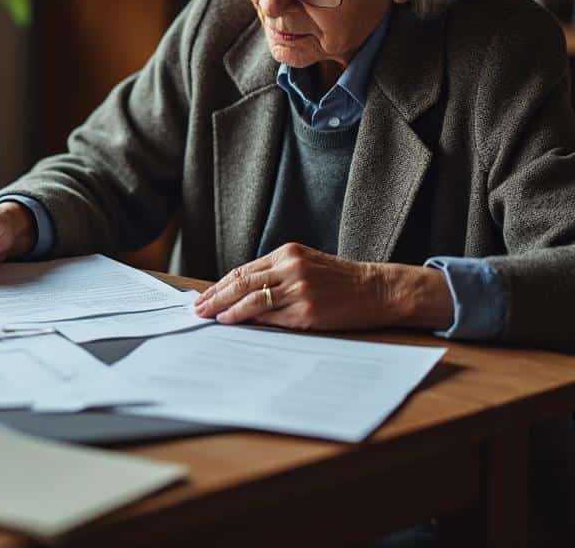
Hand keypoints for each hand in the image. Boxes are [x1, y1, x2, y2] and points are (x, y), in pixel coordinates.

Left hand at [193, 243, 453, 330]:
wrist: (377, 290)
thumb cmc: (341, 281)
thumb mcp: (307, 266)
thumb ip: (276, 275)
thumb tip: (241, 295)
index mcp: (288, 253)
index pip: (244, 270)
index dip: (220, 285)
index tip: (203, 296)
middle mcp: (291, 267)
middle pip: (242, 282)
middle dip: (215, 296)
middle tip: (197, 308)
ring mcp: (299, 289)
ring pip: (252, 298)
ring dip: (226, 309)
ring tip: (210, 317)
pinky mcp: (307, 310)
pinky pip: (271, 315)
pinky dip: (248, 318)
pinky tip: (234, 322)